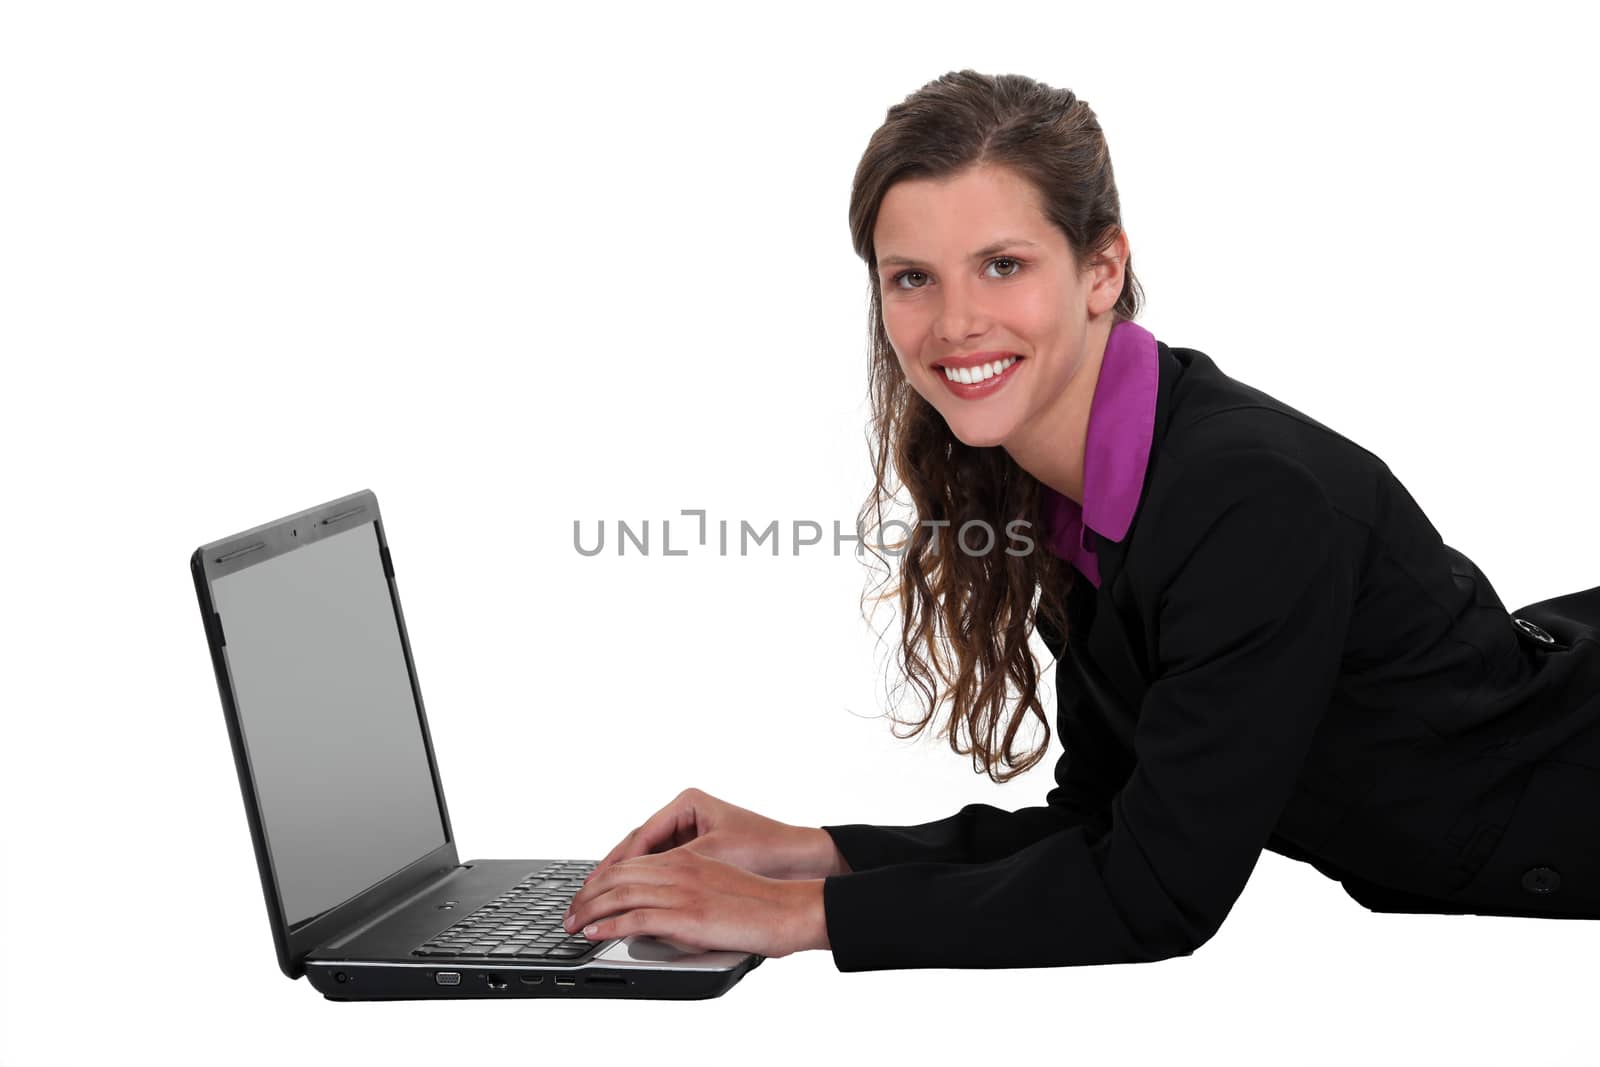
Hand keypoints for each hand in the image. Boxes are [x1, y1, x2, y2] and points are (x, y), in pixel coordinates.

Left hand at [561, 845, 828, 957]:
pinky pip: (636, 917)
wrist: (786, 909)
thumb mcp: (715, 885)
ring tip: (572, 925)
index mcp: (687, 858)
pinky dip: (609, 926)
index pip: (631, 862)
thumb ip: (685, 890)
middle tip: (570, 913)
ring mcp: (682, 889)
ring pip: (620, 893)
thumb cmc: (759, 902)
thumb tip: (661, 910)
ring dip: (589, 910)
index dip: (602, 879)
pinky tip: (595, 934)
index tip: (586, 896)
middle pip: (619, 874)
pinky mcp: (686, 914)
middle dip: (587, 894)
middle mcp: (680, 868)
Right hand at [580, 787, 840, 884]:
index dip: (616, 863)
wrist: (800, 859)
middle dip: (613, 873)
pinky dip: (647, 884)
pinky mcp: (697, 851)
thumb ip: (673, 868)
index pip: (640, 835)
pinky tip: (630, 902)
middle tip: (587, 897)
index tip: (597, 884)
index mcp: (687, 802)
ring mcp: (691, 831)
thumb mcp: (712, 856)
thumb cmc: (765, 849)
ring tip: (600, 902)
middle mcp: (686, 813)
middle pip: (638, 846)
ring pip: (648, 859)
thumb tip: (635, 886)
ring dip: (626, 880)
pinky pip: (663, 867)